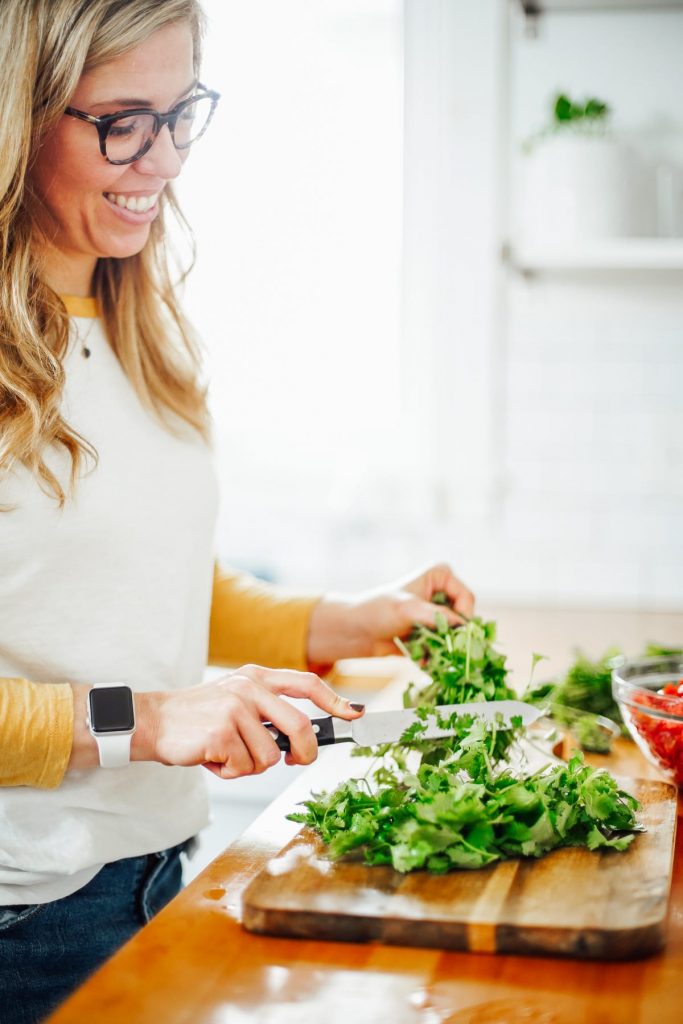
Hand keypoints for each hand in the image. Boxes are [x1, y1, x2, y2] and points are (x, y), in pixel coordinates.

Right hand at [69, 668, 363, 778]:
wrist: (153, 721)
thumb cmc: (198, 718)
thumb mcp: (236, 700)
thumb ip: (267, 712)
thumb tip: (303, 740)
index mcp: (257, 677)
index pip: (307, 684)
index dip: (334, 701)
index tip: (355, 715)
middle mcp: (249, 687)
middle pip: (300, 728)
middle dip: (303, 753)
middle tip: (294, 761)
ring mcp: (236, 708)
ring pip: (269, 756)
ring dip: (249, 766)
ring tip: (226, 754)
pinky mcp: (221, 732)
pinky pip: (243, 767)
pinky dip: (228, 771)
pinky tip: (211, 758)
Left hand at [307, 562, 474, 661]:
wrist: (356, 631)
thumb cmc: (378, 610)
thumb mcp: (408, 609)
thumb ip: (436, 616)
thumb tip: (462, 627)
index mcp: (439, 577)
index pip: (466, 597)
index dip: (464, 615)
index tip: (453, 631)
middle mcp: (440, 594)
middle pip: (464, 618)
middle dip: (455, 636)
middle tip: (445, 648)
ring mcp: (436, 615)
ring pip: (455, 635)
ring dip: (446, 648)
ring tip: (430, 653)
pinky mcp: (430, 634)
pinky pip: (443, 647)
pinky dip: (437, 656)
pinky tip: (423, 661)